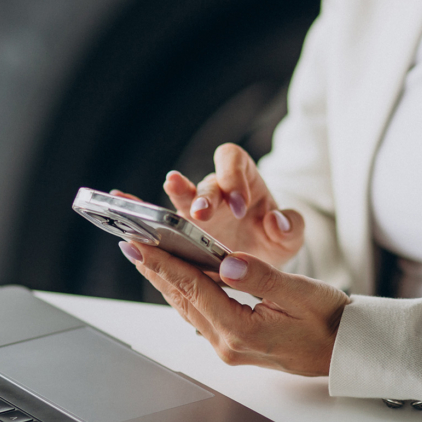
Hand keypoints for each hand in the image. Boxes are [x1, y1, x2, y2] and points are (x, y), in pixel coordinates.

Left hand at [119, 241, 349, 375]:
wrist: (347, 352)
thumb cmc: (331, 322)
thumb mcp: (301, 294)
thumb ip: (261, 277)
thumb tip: (227, 263)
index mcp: (240, 330)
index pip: (193, 288)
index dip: (164, 262)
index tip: (140, 243)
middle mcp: (227, 343)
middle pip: (181, 299)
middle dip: (154, 269)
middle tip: (130, 243)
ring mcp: (228, 346)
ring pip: (187, 307)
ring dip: (165, 280)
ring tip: (143, 255)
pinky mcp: (234, 343)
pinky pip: (199, 313)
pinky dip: (184, 291)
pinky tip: (175, 276)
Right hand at [164, 143, 303, 266]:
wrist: (259, 262)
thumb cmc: (273, 239)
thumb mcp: (291, 237)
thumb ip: (292, 227)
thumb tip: (275, 222)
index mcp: (244, 180)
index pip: (233, 160)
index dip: (233, 177)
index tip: (240, 207)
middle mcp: (218, 189)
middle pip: (208, 182)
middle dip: (206, 197)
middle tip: (204, 214)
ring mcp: (197, 208)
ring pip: (184, 197)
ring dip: (180, 201)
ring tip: (178, 209)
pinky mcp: (184, 229)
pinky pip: (166, 216)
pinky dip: (150, 210)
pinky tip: (129, 204)